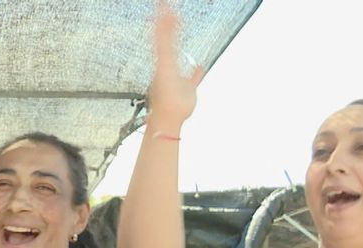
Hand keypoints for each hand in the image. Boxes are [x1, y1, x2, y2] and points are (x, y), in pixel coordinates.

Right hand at [147, 2, 203, 132]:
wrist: (168, 120)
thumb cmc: (176, 107)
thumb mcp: (190, 87)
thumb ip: (194, 76)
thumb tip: (200, 67)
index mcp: (168, 63)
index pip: (168, 39)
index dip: (168, 24)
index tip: (166, 9)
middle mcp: (164, 62)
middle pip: (164, 35)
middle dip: (163, 18)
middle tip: (162, 1)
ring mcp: (162, 64)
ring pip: (162, 38)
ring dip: (162, 22)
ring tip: (162, 4)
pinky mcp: (163, 68)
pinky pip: (162, 48)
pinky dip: (161, 36)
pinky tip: (162, 20)